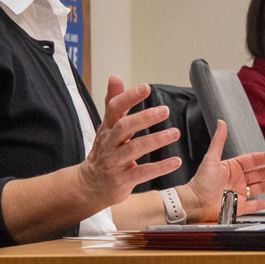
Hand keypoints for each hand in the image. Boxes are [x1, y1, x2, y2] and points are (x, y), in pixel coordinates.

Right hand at [75, 77, 181, 207]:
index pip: (115, 108)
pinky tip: (175, 162)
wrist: (89, 186)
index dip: (129, 97)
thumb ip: (115, 103)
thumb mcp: (107, 127)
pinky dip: (159, 167)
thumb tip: (115, 77)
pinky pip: (142, 172)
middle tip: (164, 110)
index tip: (146, 87)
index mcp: (108, 129)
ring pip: (134, 149)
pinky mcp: (122, 180)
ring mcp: (115, 162)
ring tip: (175, 133)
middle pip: (124, 127)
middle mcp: (109, 144)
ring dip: (156, 140)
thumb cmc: (103, 153)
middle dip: (145, 117)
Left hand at [177, 120, 264, 220]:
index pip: (254, 160)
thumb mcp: (211, 158)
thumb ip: (219, 140)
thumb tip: (221, 122)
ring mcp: (240, 194)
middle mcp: (238, 180)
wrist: (194, 203)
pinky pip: (257, 205)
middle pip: (261, 173)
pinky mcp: (240, 208)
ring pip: (262, 187)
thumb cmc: (200, 182)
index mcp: (233, 167)